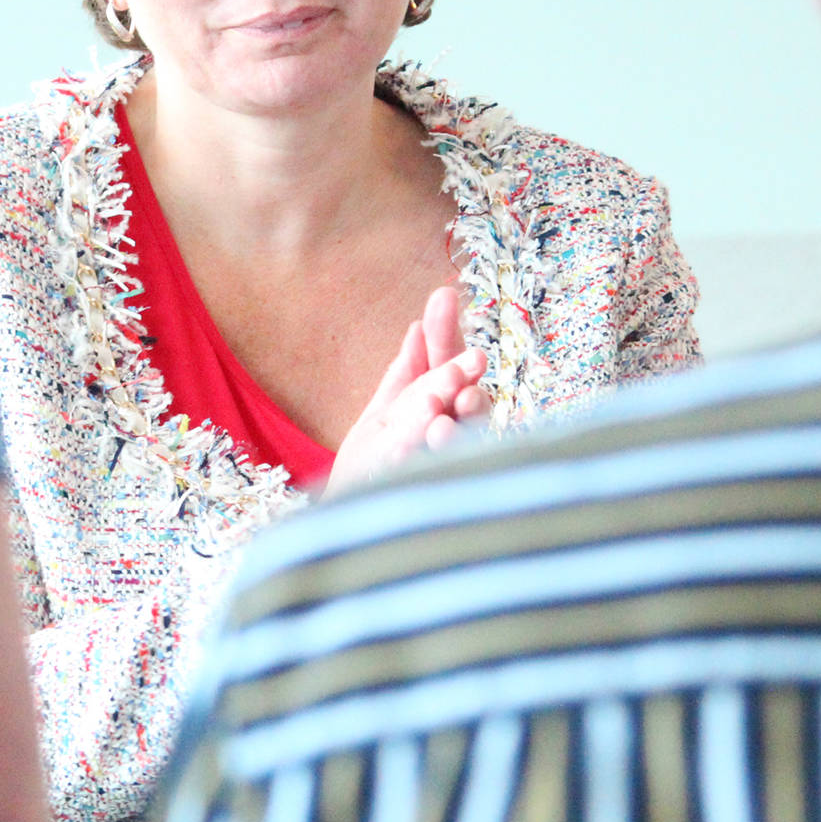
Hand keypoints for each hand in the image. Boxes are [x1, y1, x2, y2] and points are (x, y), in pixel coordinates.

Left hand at [325, 286, 488, 492]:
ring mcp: (453, 468)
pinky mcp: (448, 497)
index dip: (446, 331)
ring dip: (458, 420)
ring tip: (440, 411)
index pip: (450, 365)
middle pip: (470, 398)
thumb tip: (417, 327)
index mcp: (444, 412)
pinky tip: (426, 438)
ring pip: (467, 438)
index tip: (441, 294)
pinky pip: (444, 474)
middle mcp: (457, 437)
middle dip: (464, 377)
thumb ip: (406, 376)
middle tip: (468, 360)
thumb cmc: (373, 472)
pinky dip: (438, 454)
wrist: (350, 527)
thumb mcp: (383, 416)